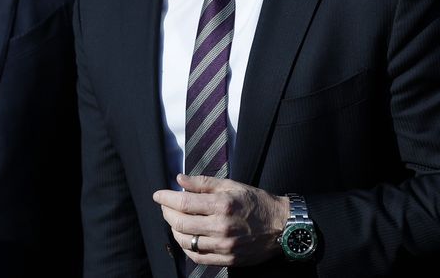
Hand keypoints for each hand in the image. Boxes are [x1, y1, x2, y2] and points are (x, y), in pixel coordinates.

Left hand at [152, 173, 288, 266]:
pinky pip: (197, 257)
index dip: (166, 198)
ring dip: (174, 230)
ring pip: (185, 242)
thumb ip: (203, 183)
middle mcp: (221, 227)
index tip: (158, 195)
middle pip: (180, 223)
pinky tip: (185, 237)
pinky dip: (186, 247)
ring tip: (175, 220)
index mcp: (222, 205)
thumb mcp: (232, 185)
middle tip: (165, 206)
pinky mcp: (227, 259)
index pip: (183, 203)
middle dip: (167, 213)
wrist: (282, 226)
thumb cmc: (257, 202)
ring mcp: (224, 246)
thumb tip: (179, 180)